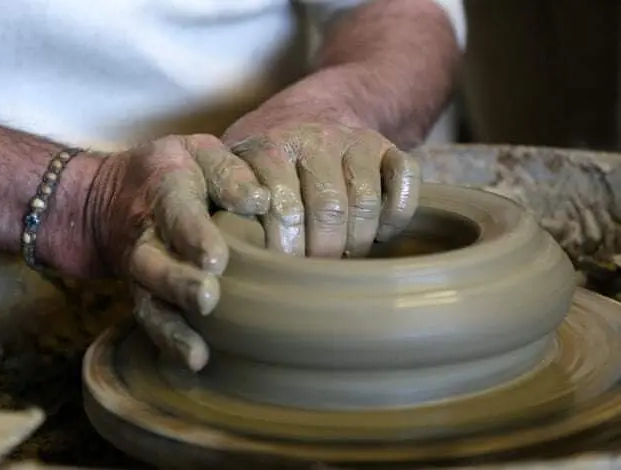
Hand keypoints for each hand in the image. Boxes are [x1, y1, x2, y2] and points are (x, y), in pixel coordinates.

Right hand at [82, 135, 269, 370]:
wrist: (110, 199)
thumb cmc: (174, 171)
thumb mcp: (199, 151)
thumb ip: (228, 170)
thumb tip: (259, 199)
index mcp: (165, 191)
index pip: (177, 212)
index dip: (193, 235)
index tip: (215, 258)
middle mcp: (147, 235)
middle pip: (153, 264)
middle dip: (177, 284)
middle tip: (206, 298)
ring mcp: (142, 271)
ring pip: (148, 302)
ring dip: (171, 327)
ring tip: (197, 352)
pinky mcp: (146, 295)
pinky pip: (151, 321)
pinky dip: (169, 344)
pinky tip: (194, 363)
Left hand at [223, 101, 421, 257]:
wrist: (315, 110)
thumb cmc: (265, 160)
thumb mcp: (234, 170)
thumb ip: (224, 202)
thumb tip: (216, 253)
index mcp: (268, 147)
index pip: (282, 206)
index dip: (285, 247)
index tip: (281, 268)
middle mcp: (313, 138)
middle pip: (328, 209)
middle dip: (322, 252)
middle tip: (313, 274)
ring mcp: (353, 140)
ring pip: (366, 202)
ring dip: (358, 241)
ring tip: (341, 258)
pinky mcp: (387, 145)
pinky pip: (405, 179)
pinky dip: (398, 213)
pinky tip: (381, 231)